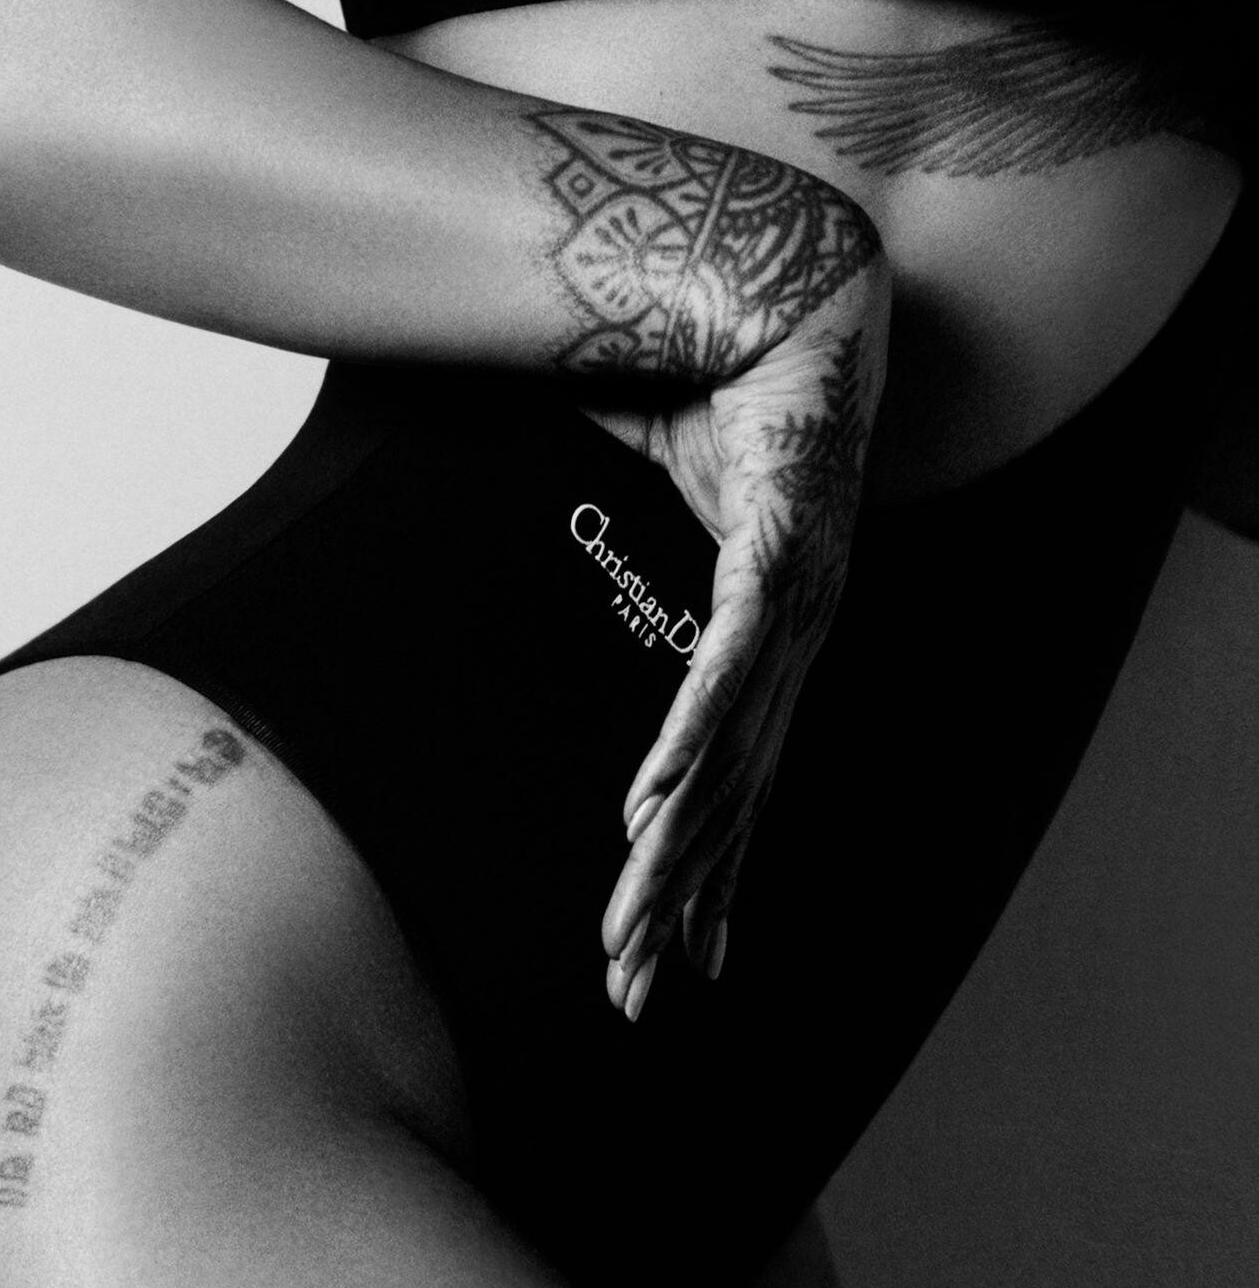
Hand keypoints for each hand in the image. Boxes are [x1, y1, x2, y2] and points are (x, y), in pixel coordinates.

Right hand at [585, 263, 889, 1018]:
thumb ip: (588, 544)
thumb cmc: (708, 389)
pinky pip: (729, 669)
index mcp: (760, 642)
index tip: (677, 954)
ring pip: (727, 756)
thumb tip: (493, 551)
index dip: (704, 876)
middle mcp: (787, 645)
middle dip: (680, 904)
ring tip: (631, 933)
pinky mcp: (782, 558)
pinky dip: (692, 741)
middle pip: (727, 801)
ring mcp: (794, 608)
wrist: (778, 290)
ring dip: (676, 848)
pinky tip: (654, 810)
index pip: (728, 785)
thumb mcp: (636, 497)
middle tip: (637, 996)